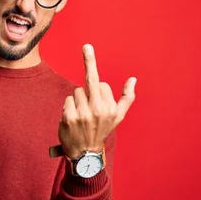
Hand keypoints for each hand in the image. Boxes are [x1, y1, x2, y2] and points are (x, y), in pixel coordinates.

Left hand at [58, 44, 136, 158]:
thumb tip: (133, 79)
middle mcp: (98, 110)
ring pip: (76, 91)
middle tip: (87, 46)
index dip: (99, 91)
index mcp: (111, 108)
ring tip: (81, 115)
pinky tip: (72, 119)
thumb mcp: (118, 117)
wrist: (85, 153)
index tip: (98, 100)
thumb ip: (127, 97)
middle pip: (90, 80)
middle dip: (90, 60)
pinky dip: (69, 107)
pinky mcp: (69, 117)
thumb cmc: (101, 130)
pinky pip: (67, 100)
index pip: (102, 84)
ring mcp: (83, 114)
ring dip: (77, 100)